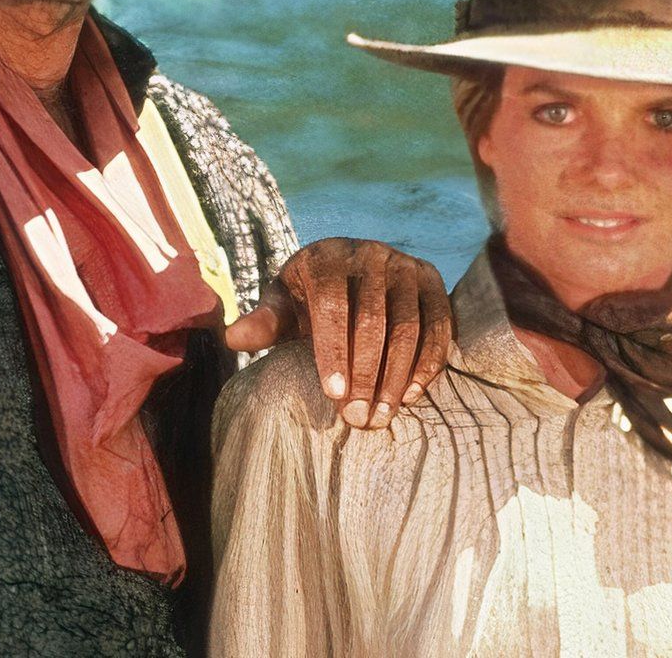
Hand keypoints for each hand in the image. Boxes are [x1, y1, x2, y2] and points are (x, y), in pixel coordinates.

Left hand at [222, 237, 453, 428]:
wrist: (354, 269)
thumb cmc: (310, 296)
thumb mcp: (284, 303)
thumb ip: (265, 322)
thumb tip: (233, 339)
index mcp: (327, 257)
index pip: (331, 305)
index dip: (333, 351)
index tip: (333, 395)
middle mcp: (371, 253)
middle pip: (372, 319)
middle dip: (366, 374)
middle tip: (358, 417)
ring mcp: (406, 265)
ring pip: (407, 326)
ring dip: (397, 376)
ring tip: (382, 415)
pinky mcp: (433, 280)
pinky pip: (437, 326)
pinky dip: (427, 363)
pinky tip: (411, 395)